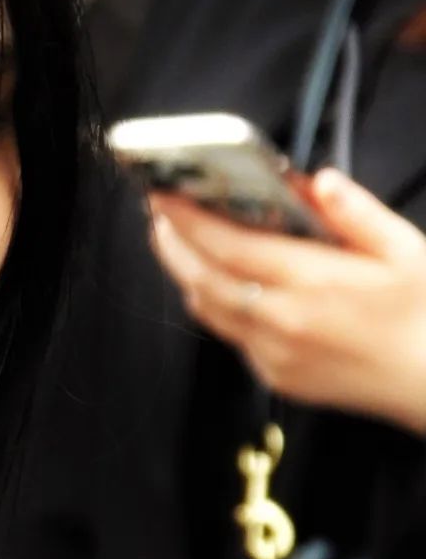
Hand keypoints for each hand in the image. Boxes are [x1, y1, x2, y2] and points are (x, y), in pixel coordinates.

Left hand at [150, 168, 425, 437]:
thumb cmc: (424, 315)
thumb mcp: (404, 250)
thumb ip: (355, 213)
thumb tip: (317, 182)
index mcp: (312, 282)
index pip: (227, 244)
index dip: (187, 218)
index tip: (163, 193)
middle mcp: (282, 321)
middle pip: (200, 277)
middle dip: (171, 242)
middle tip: (159, 212)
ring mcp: (273, 354)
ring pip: (207, 309)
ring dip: (185, 271)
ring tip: (177, 240)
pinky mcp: (274, 376)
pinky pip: (230, 334)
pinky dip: (213, 302)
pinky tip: (218, 282)